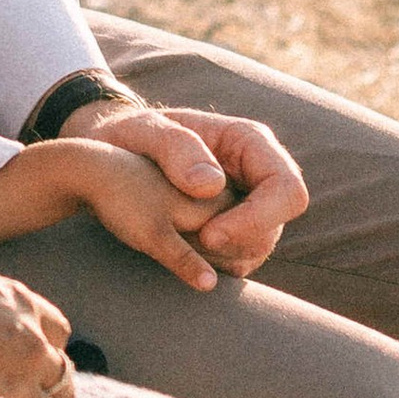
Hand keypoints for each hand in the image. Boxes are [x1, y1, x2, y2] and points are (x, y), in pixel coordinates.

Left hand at [59, 98, 304, 276]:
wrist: (112, 151)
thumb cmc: (131, 134)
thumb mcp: (145, 131)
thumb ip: (176, 149)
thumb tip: (214, 186)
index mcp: (249, 143)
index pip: (287, 189)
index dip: (259, 219)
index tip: (210, 235)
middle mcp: (257, 175)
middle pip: (277, 225)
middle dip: (237, 242)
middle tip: (193, 244)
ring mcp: (249, 204)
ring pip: (260, 247)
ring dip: (223, 257)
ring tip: (179, 242)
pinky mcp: (232, 229)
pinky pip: (239, 260)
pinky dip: (214, 266)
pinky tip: (181, 251)